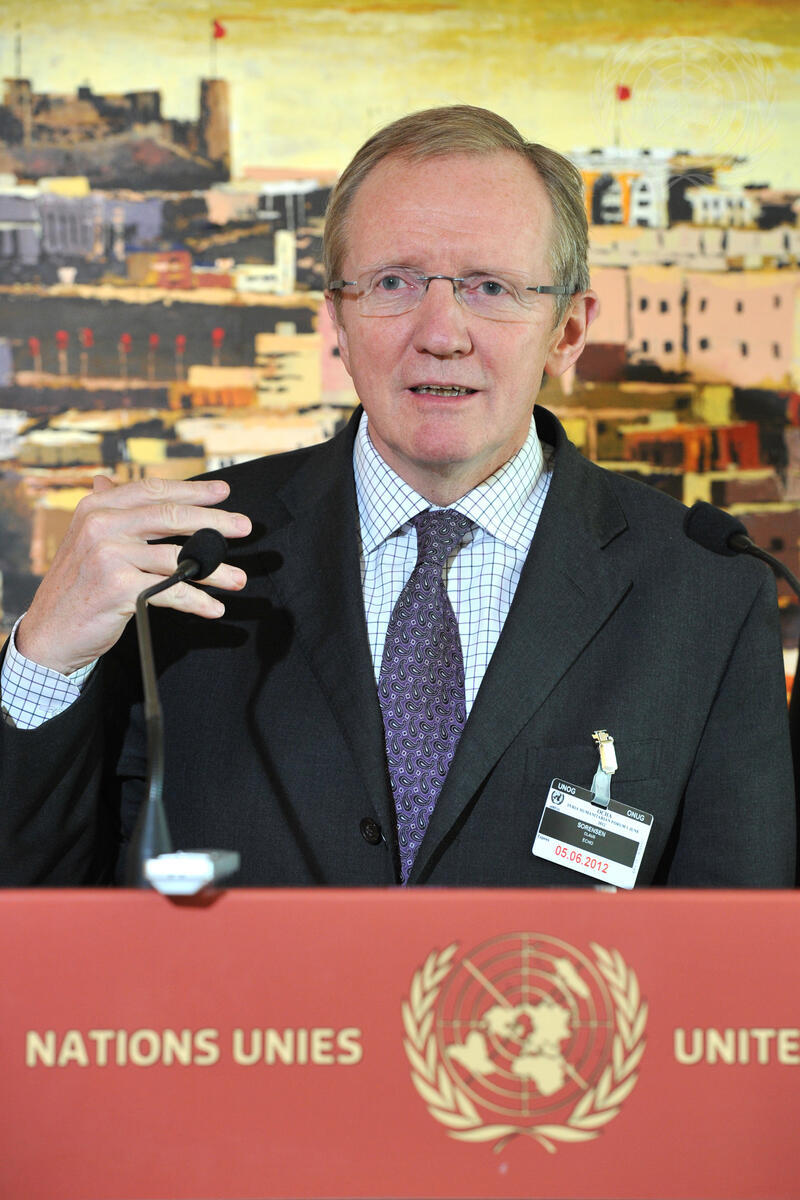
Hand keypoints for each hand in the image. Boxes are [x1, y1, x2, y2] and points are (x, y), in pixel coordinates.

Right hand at [16, 475, 251, 674]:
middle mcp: (101, 526)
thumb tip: (108, 479)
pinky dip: (196, 601)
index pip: (152, 490)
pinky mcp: (119, 588)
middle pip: (170, 517)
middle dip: (214, 521)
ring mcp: (109, 556)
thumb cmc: (77, 586)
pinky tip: (214, 607)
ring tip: (238, 579)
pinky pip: (170, 592)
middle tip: (244, 527)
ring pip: (177, 558)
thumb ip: (105, 513)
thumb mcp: (86, 540)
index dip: (192, 490)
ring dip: (214, 570)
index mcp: (97, 508)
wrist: (49, 632)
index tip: (223, 492)